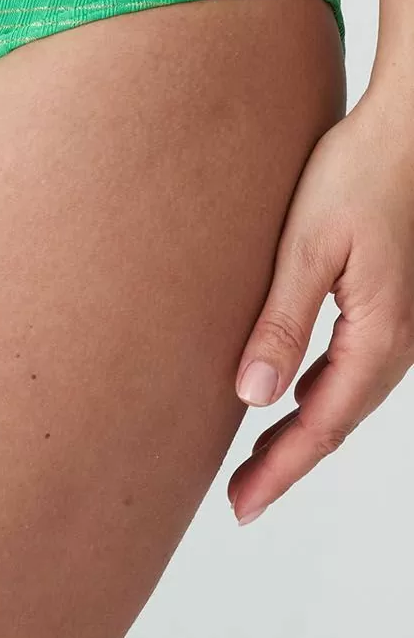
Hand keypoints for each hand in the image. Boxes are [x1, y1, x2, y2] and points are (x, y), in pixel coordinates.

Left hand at [228, 87, 413, 523]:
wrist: (406, 130)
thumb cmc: (358, 174)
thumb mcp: (308, 248)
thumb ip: (282, 322)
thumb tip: (253, 396)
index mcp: (380, 337)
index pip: (322, 426)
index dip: (279, 470)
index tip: (242, 507)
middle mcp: (398, 342)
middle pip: (336, 422)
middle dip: (286, 463)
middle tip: (240, 499)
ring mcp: (399, 325)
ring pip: (344, 398)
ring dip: (302, 433)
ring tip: (255, 461)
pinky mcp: (388, 305)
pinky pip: (351, 369)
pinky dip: (318, 396)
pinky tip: (289, 397)